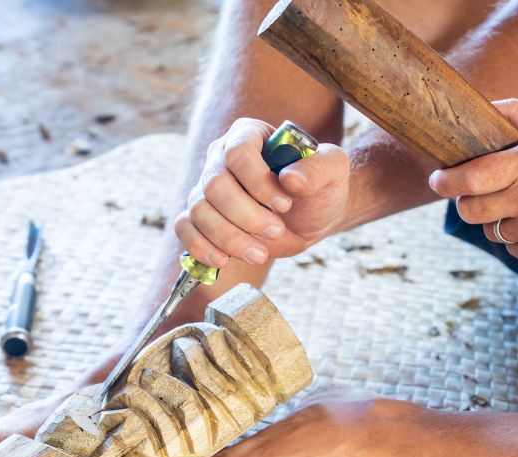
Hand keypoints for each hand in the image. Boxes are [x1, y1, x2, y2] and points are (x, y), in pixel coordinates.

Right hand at [174, 118, 349, 267]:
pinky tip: (223, 260)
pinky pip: (184, 227)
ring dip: (229, 237)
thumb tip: (290, 178)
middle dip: (247, 216)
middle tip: (277, 231)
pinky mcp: (201, 217)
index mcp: (249, 135)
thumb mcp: (333, 170)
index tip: (285, 204)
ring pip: (199, 210)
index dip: (258, 182)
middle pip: (215, 185)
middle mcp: (221, 157)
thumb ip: (319, 167)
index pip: (238, 152)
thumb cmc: (321, 187)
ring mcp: (206, 187)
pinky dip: (200, 246)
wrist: (312, 216)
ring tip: (260, 253)